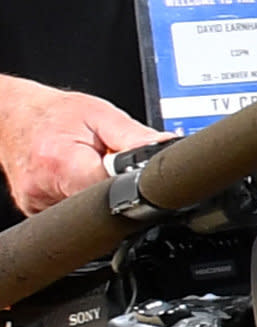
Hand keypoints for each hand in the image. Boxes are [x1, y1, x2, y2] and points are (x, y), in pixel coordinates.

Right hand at [0, 75, 158, 214]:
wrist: (12, 117)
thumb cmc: (53, 114)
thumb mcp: (100, 114)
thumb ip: (136, 137)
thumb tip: (170, 151)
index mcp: (61, 163)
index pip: (115, 191)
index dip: (134, 185)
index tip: (140, 177)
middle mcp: (44, 190)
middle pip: (102, 206)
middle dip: (115, 187)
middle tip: (109, 166)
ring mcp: (38, 205)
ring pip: (88, 212)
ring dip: (97, 192)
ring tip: (88, 166)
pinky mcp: (37, 212)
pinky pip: (71, 212)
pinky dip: (81, 196)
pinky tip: (77, 177)